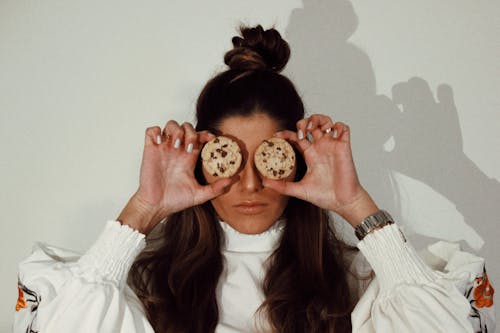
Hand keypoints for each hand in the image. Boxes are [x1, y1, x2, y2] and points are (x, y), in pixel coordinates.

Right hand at [118, 121, 237, 233]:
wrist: (156, 206)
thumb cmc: (175, 201)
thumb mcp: (200, 195)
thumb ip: (216, 188)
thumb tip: (234, 179)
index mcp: (189, 158)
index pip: (199, 136)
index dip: (206, 134)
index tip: (211, 139)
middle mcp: (177, 151)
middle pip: (187, 127)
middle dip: (191, 132)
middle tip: (189, 147)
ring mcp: (163, 149)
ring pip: (171, 125)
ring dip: (176, 130)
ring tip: (176, 145)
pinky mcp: (150, 150)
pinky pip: (151, 131)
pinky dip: (155, 132)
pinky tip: (160, 143)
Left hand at [263, 114, 377, 225]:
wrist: (342, 202)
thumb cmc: (324, 197)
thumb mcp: (299, 190)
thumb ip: (282, 186)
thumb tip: (264, 183)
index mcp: (309, 155)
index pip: (296, 137)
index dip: (286, 133)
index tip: (276, 136)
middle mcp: (320, 148)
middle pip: (311, 125)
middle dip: (304, 122)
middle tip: (301, 132)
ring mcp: (332, 146)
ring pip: (326, 122)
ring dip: (319, 120)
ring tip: (314, 129)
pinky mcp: (344, 147)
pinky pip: (343, 128)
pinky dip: (338, 126)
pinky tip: (331, 133)